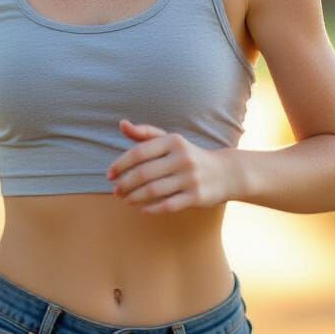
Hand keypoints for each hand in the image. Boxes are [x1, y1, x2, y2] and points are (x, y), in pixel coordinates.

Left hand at [106, 119, 228, 213]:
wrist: (225, 173)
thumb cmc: (189, 155)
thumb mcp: (170, 140)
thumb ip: (145, 133)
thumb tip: (122, 124)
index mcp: (173, 141)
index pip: (139, 152)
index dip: (120, 164)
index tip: (109, 175)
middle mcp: (182, 158)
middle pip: (143, 173)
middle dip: (125, 184)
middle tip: (115, 191)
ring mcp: (190, 178)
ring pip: (153, 191)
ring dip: (134, 197)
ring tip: (125, 200)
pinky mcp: (196, 197)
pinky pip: (168, 205)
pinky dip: (152, 209)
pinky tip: (142, 209)